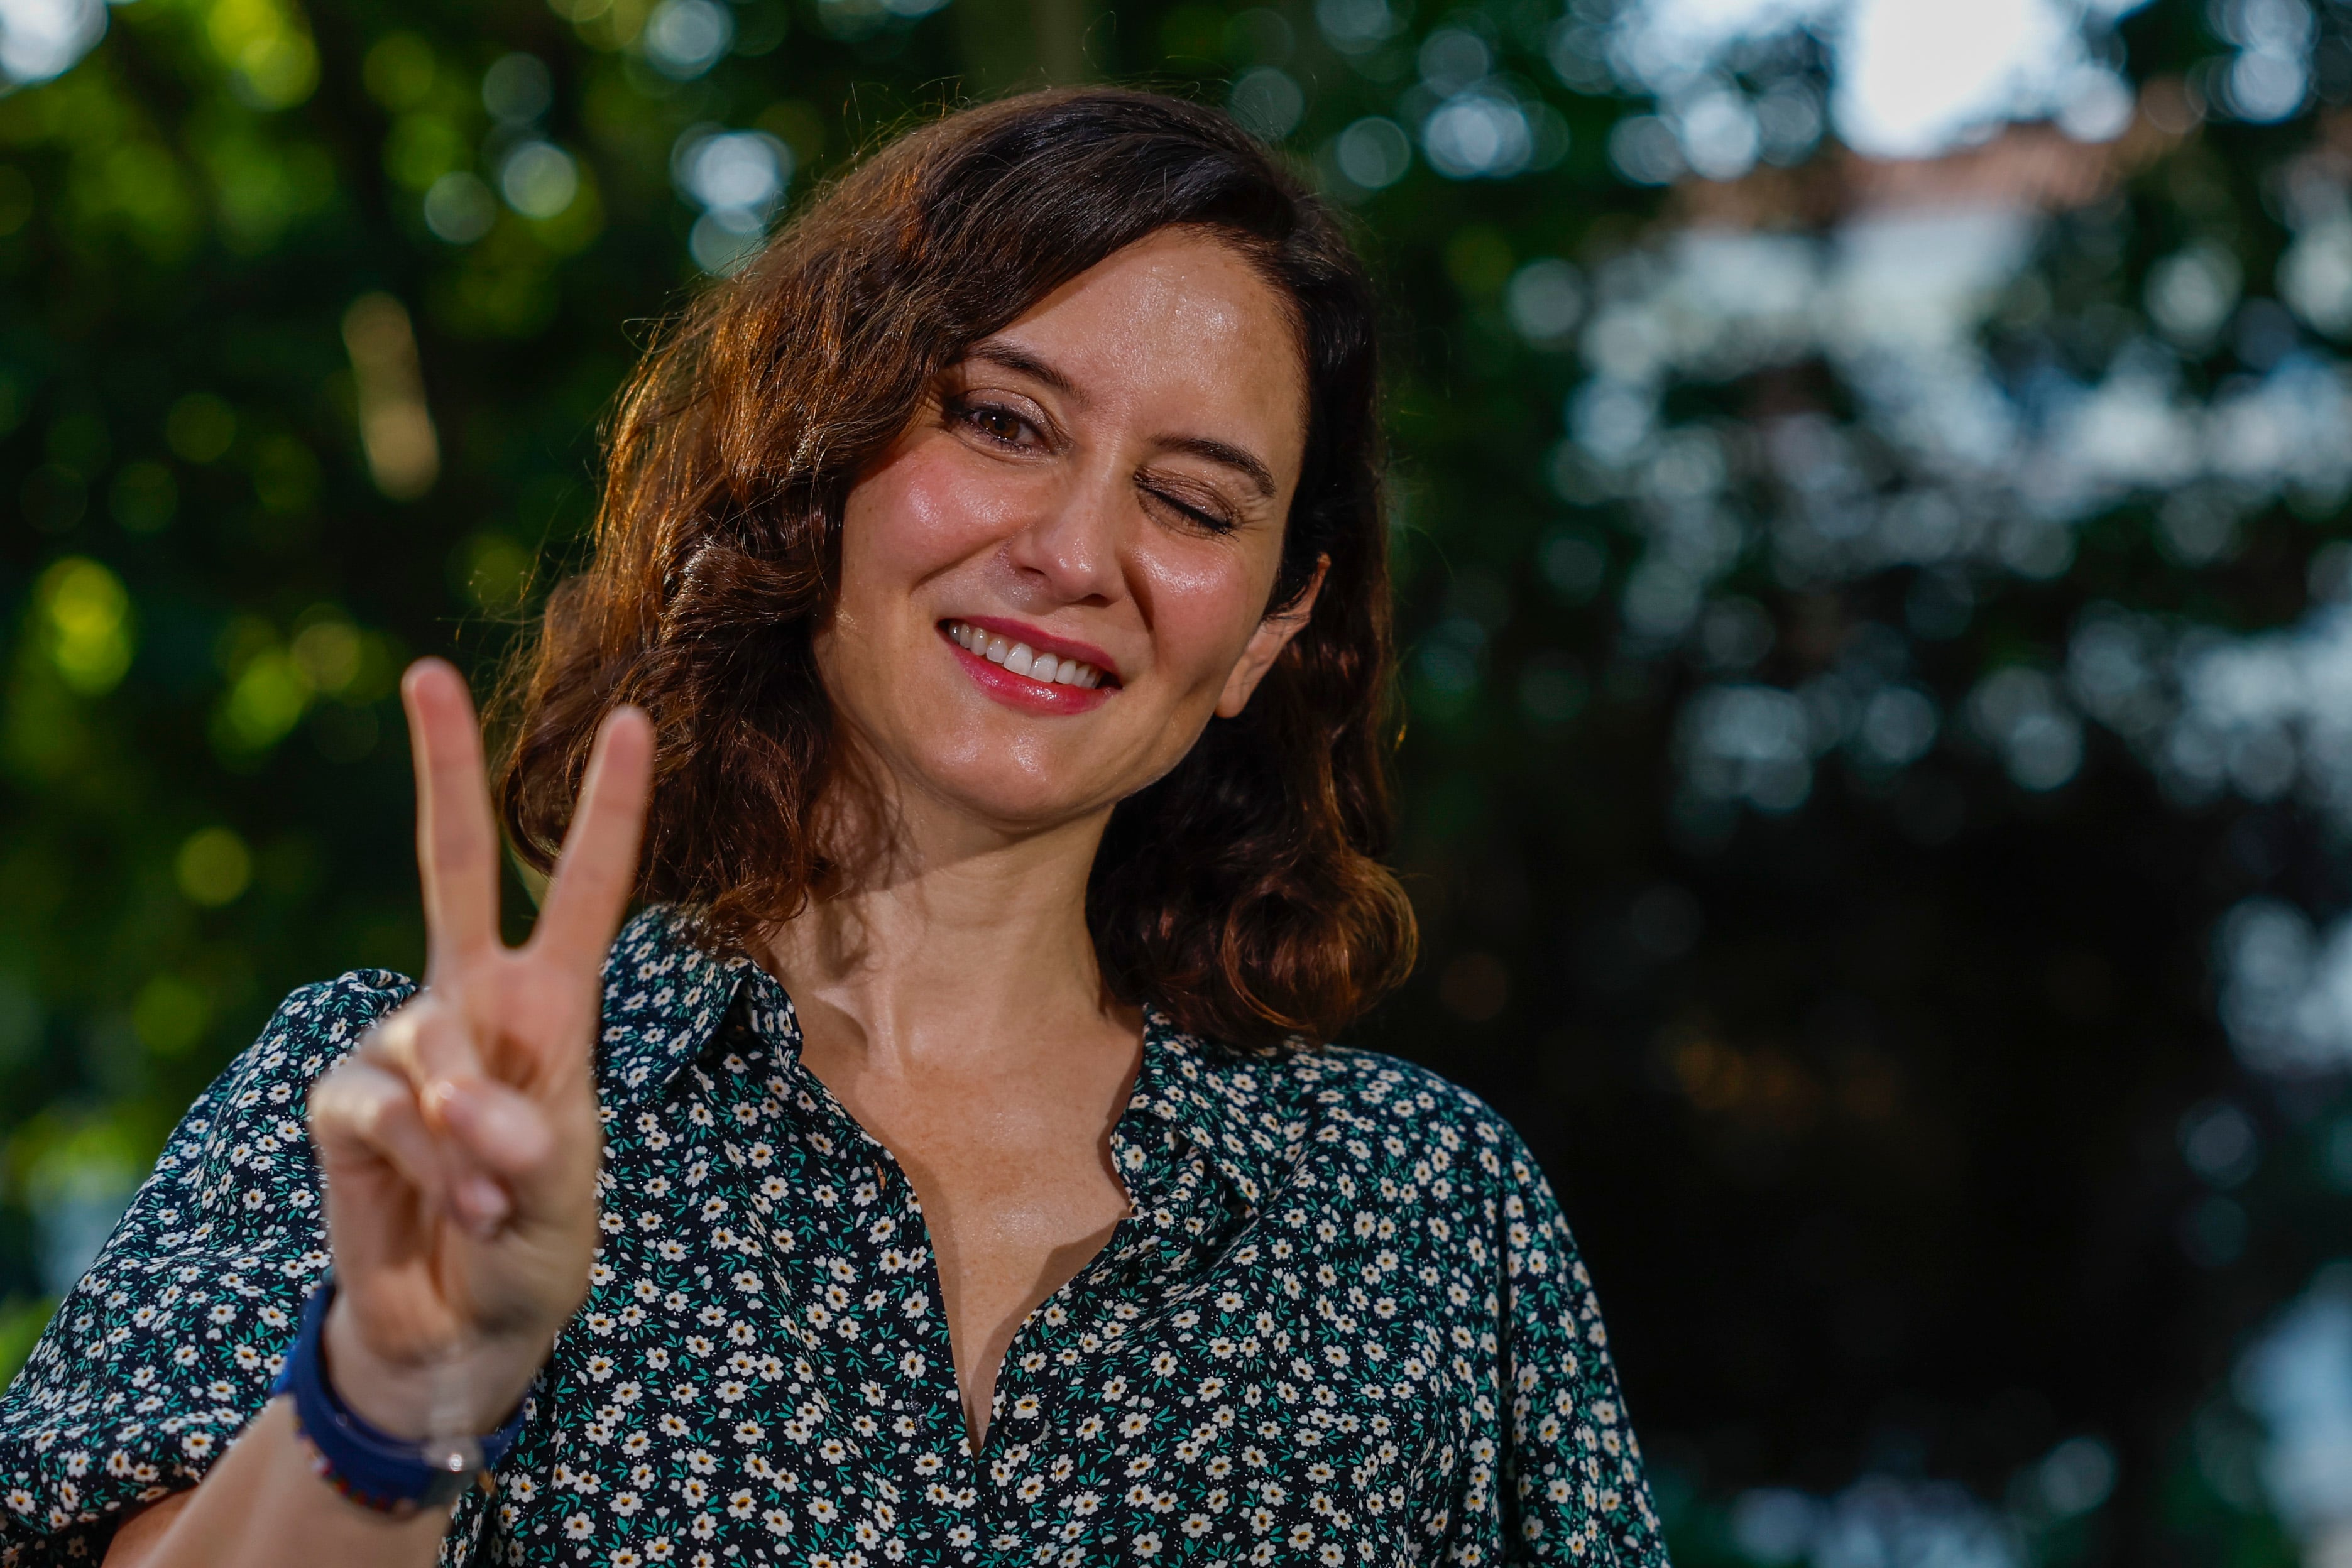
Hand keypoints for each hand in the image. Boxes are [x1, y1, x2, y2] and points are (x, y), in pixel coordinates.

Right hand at [305, 659, 651, 1439]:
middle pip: (452, 863)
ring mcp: (404, 1043)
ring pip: (432, 1053)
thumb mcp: (559, 1199)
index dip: (608, 807)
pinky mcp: (345, 1102)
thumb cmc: (531, 1244)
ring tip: (488, 1200)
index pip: (583, 889)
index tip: (634, 718)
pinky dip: (422, 1164)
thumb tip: (457, 1106)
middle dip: (441, 768)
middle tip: (425, 671)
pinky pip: (381, 1113)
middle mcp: (472, 1001)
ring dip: (466, 1141)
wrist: (461, 1329)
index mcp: (552, 1003)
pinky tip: (444, 1204)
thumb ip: (521, 1146)